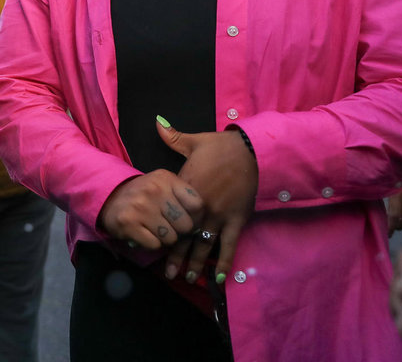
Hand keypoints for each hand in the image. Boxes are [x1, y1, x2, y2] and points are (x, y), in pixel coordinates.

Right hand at [98, 170, 202, 250]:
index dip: (196, 218)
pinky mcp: (129, 224)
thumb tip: (201, 225)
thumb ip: (183, 198)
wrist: (109, 197)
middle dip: (179, 231)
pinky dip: (151, 244)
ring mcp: (141, 207)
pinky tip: (144, 234)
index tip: (187, 219)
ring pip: (171, 238)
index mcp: (166, 179)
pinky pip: (155, 245)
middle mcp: (154, 190)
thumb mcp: (163, 185)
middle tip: (167, 226)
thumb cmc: (144, 195)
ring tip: (154, 229)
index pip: (197, 205)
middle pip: (186, 225)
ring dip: (165, 239)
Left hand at [158, 117, 257, 284]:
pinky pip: (228, 244)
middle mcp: (200, 206)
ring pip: (203, 244)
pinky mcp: (236, 219)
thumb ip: (173, 137)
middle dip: (176, 255)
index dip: (162, 231)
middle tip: (168, 273)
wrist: (249, 150)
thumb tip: (157, 122)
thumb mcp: (194, 142)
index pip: (170, 216)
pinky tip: (218, 278)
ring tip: (188, 279)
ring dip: (196, 263)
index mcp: (186, 190)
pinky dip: (223, 262)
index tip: (152, 244)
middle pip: (184, 235)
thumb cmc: (221, 146)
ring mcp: (218, 215)